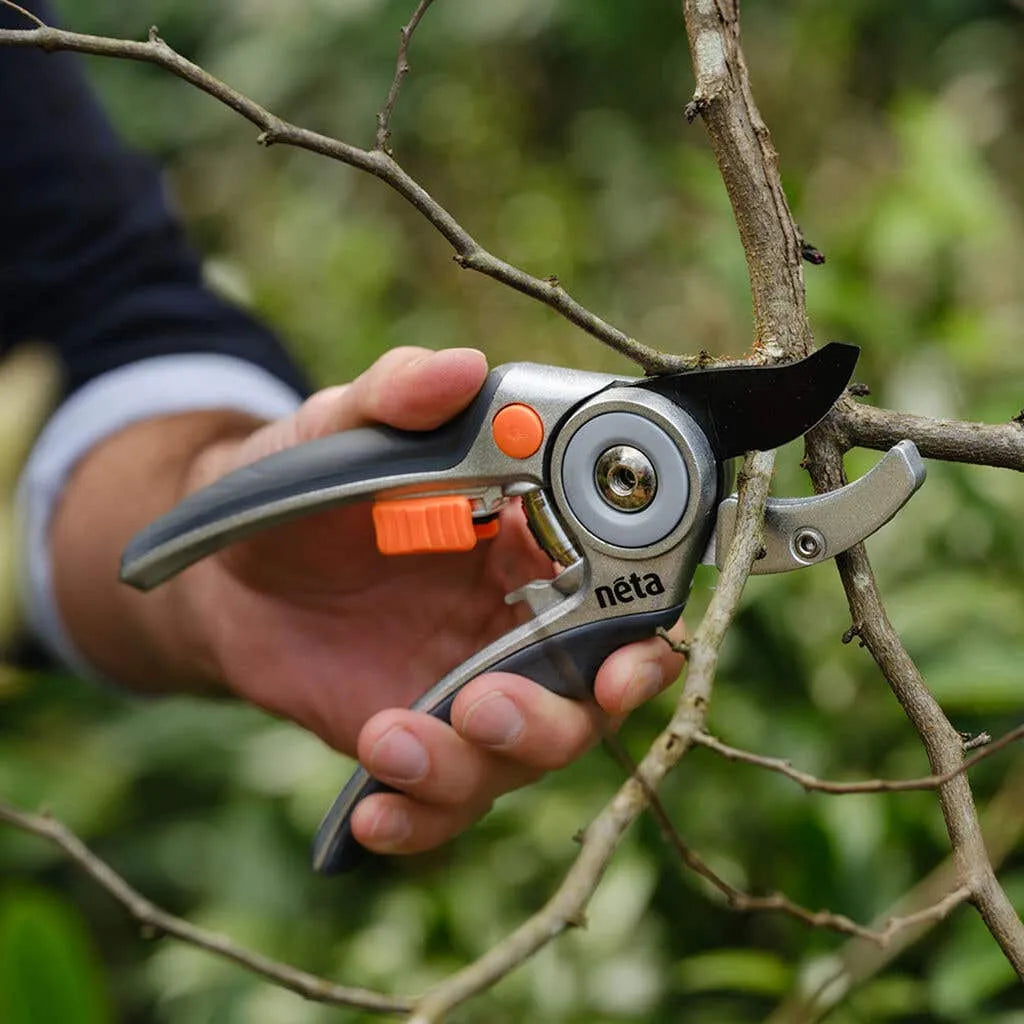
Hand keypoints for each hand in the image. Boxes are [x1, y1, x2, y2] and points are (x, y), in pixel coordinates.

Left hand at [55, 347, 686, 855]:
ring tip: (390, 739)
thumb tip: (460, 370)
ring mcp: (471, 691)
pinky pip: (444, 804)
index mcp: (528, 545)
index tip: (628, 657)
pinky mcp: (420, 744)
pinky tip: (371, 811)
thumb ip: (394, 397)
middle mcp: (518, 625)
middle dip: (555, 717)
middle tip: (485, 704)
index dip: (642, 633)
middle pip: (587, 695)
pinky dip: (419, 819)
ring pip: (521, 758)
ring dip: (474, 766)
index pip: (621, 591)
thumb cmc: (300, 489)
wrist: (229, 571)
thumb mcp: (336, 430)